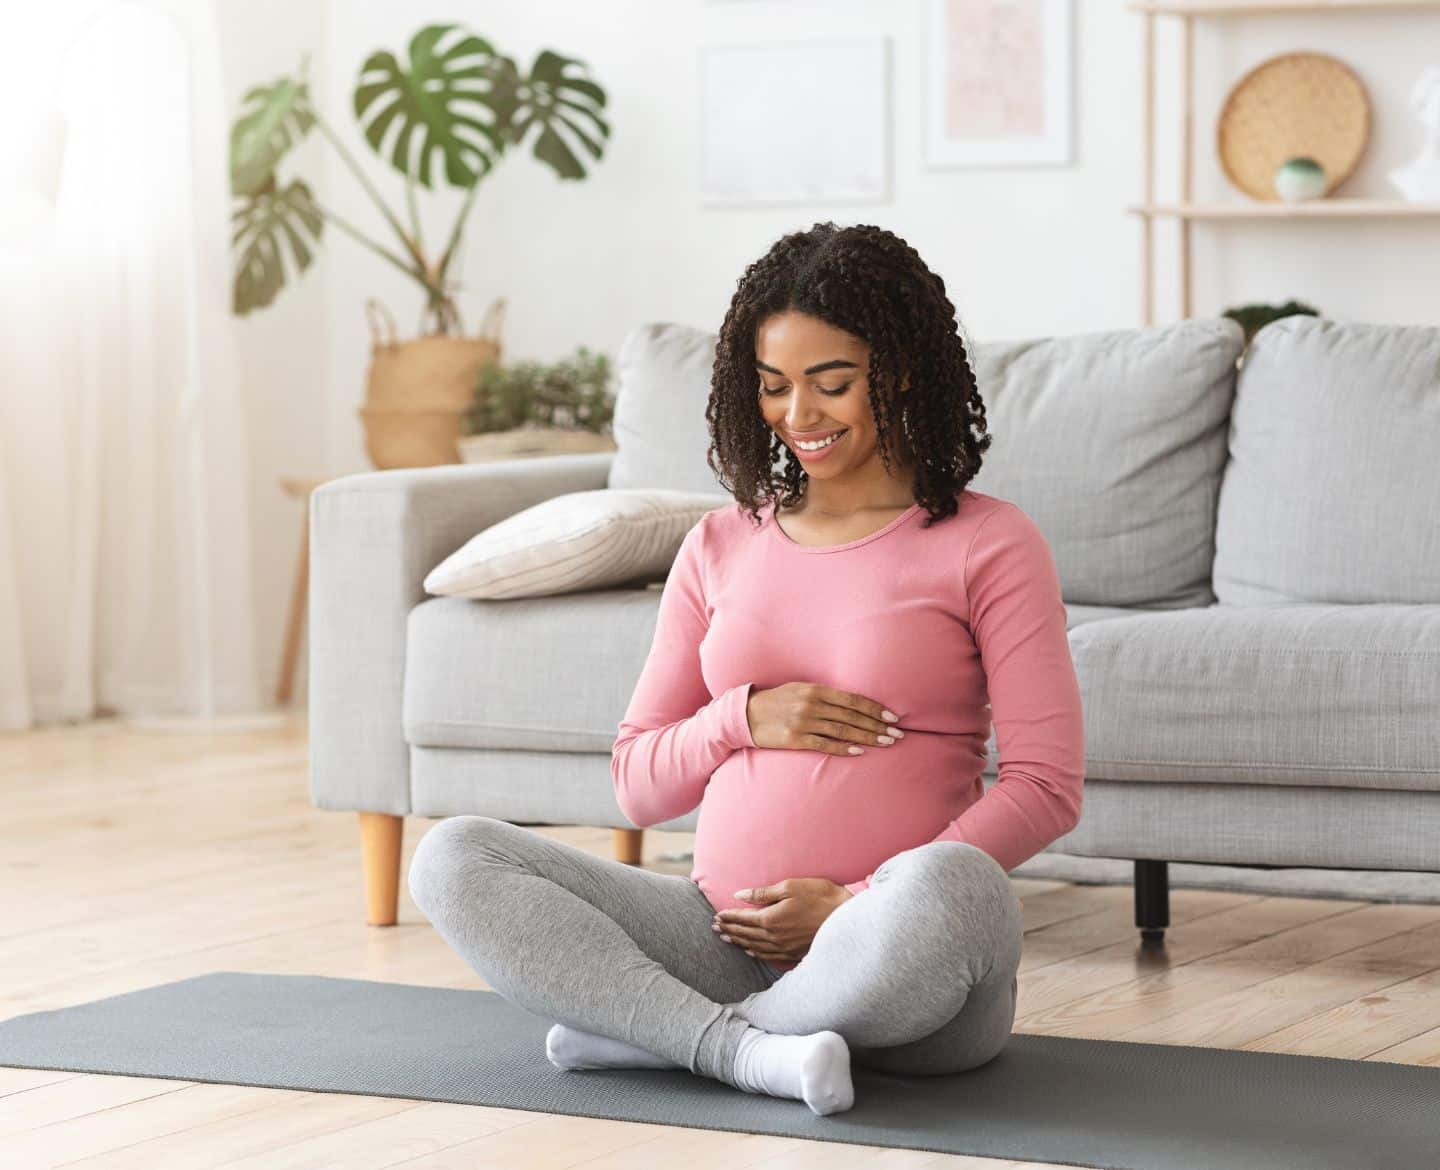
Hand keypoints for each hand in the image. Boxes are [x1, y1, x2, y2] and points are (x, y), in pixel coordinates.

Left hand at [712, 877, 853, 962]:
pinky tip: (750, 951)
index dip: (728, 917)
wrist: (847, 919)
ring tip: (725, 938)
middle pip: (745, 934)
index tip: (717, 915)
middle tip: (714, 927)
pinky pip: (768, 956)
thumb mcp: (790, 887)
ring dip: (738, 941)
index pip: (743, 919)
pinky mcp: (794, 954)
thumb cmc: (820, 897)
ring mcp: (784, 948)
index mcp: (770, 919)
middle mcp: (774, 937)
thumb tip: (740, 894)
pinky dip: (755, 952)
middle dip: (728, 929)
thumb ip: (763, 893)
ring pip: (754, 946)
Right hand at [744, 682, 903, 755]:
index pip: (852, 699)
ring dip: (868, 737)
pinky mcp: (795, 739)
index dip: (875, 709)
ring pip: (843, 730)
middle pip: (852, 716)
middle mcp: (811, 704)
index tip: (893, 717)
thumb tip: (852, 703)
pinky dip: (844, 747)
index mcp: (814, 689)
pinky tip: (860, 751)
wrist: (744, 715)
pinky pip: (825, 744)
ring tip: (886, 743)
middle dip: (878, 725)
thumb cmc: (775, 702)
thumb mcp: (799, 690)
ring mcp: (803, 722)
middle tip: (898, 734)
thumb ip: (823, 695)